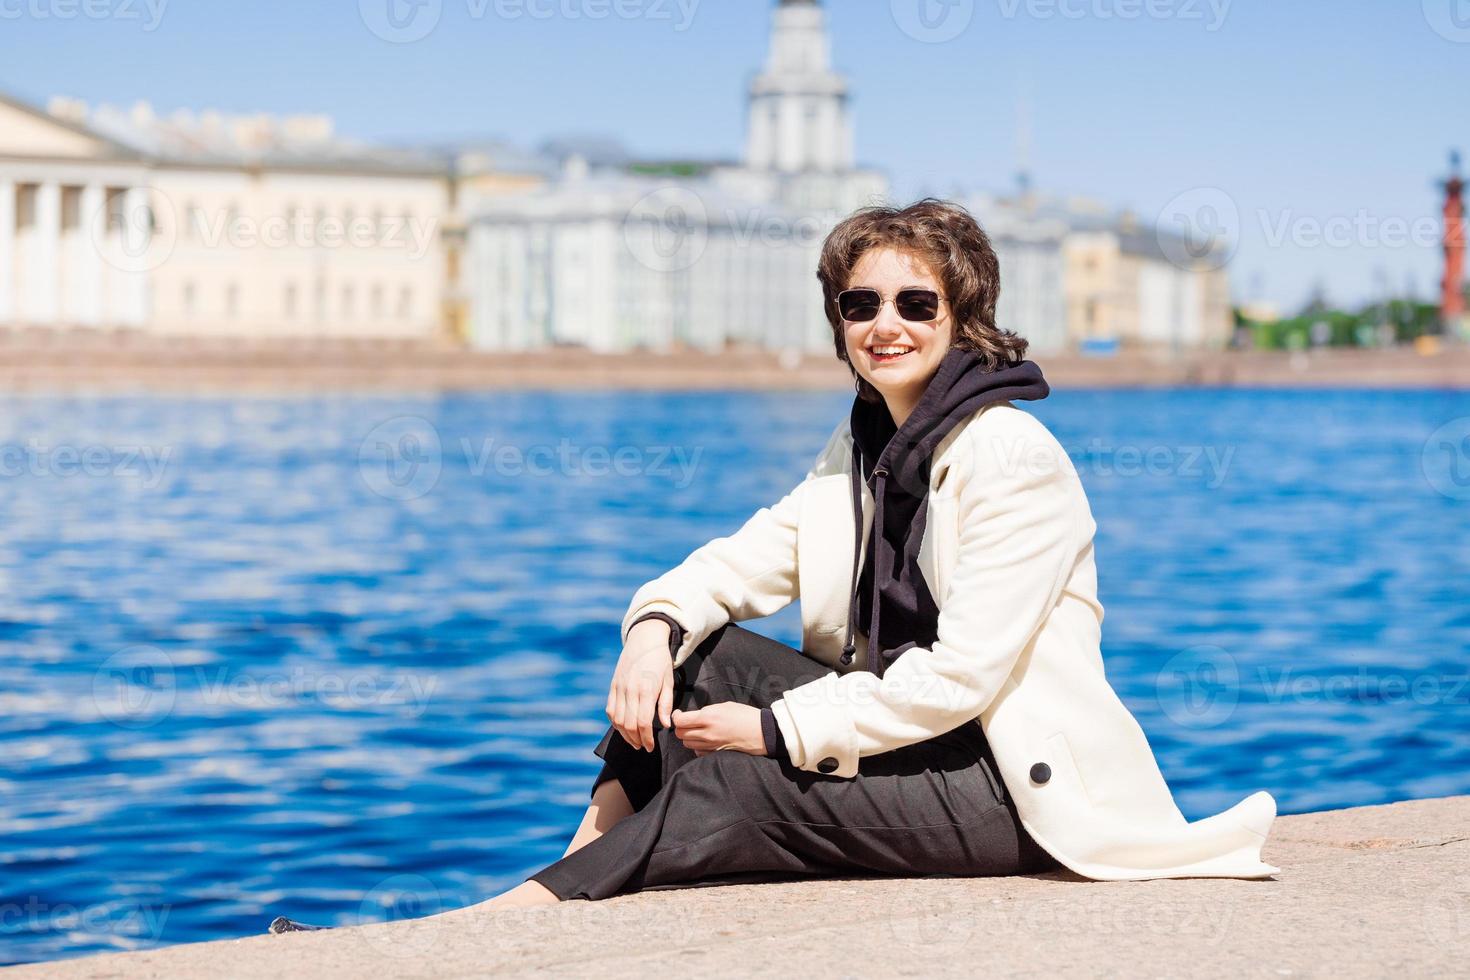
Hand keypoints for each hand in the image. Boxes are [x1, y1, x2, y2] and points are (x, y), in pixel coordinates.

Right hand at [607, 619, 675, 751]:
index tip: (651, 747)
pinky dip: (615, 722)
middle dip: (636, 740)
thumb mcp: (669, 681)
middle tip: (644, 747)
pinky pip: (610, 710)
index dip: (647, 738)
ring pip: (617, 720)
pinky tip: (623, 728)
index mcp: (646, 689)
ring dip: (625, 734)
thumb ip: (665, 704)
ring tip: (634, 741)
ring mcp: (619, 688)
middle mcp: (630, 690)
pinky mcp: (613, 686)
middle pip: (629, 724)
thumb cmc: (661, 661)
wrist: (645, 640)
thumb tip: (666, 725)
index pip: (643, 722)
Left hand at [672, 702, 764, 755]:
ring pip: (687, 744)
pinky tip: (704, 740)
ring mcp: (711, 745)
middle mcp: (707, 733)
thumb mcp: (725, 706)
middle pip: (680, 734)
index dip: (676, 716)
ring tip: (696, 731)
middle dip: (680, 727)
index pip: (680, 721)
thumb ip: (707, 711)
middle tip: (686, 722)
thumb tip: (695, 716)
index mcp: (708, 717)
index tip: (679, 714)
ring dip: (688, 737)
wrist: (762, 732)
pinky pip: (698, 752)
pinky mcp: (716, 753)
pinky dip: (697, 747)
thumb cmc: (746, 715)